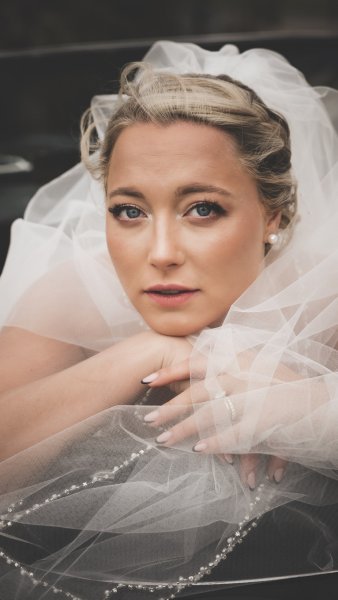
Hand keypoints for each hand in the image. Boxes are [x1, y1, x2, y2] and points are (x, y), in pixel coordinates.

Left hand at [141, 353, 303, 487]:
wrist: (321, 402)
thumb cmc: (287, 385)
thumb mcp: (259, 366)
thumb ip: (233, 366)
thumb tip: (206, 364)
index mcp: (238, 361)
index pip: (196, 362)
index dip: (170, 372)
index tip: (147, 381)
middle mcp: (242, 377)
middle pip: (196, 392)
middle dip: (170, 407)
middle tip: (149, 420)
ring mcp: (252, 399)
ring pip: (208, 415)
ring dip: (184, 429)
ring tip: (164, 440)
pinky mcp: (261, 421)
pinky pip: (232, 434)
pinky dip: (214, 443)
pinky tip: (198, 451)